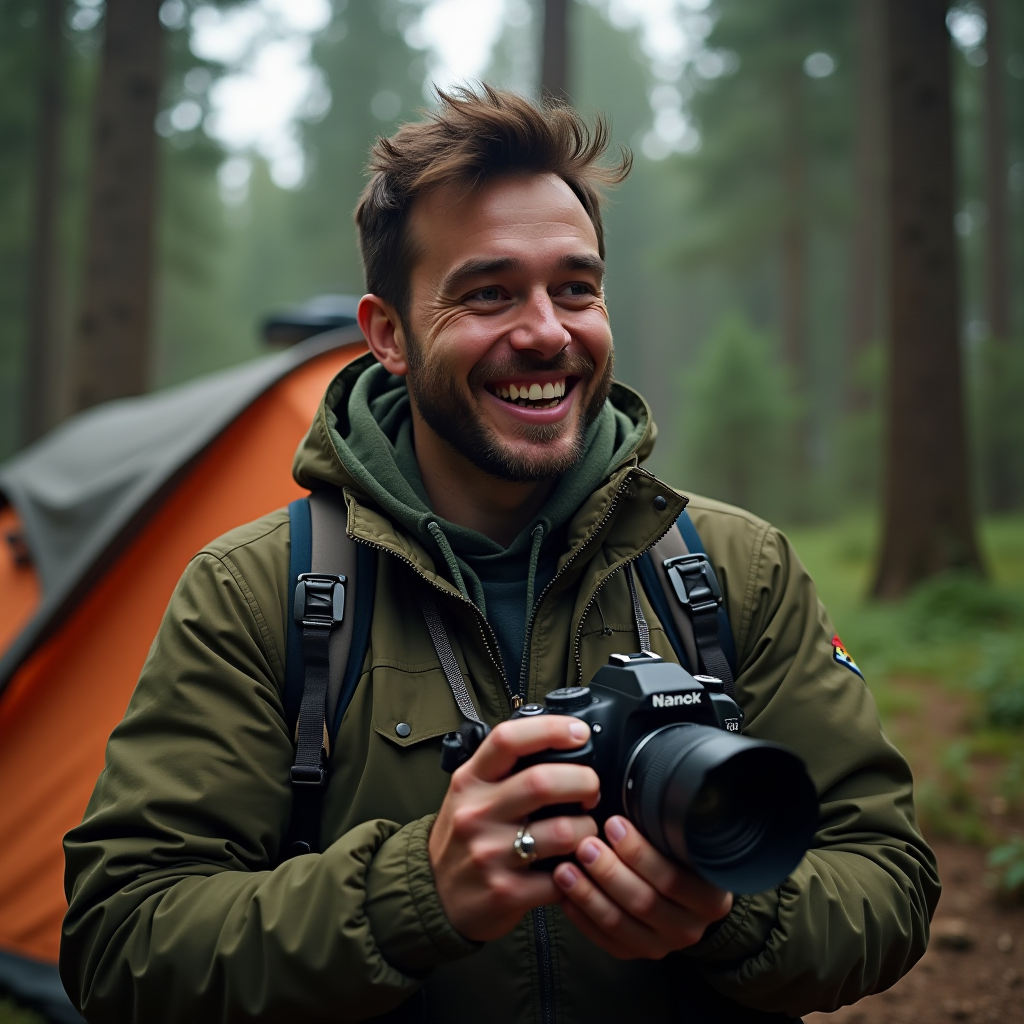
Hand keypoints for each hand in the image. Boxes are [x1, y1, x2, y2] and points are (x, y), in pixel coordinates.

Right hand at [429, 716, 599, 941]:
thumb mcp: (470, 793)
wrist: (433, 896)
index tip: (579, 732)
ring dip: (588, 829)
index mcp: (470, 781)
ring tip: (584, 831)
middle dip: (584, 781)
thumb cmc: (463, 838)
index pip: (508, 739)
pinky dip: (579, 870)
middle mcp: (477, 813)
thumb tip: (560, 746)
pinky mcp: (506, 892)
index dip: (550, 729)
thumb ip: (504, 770)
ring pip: (563, 831)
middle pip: (543, 782)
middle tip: (591, 789)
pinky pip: (562, 877)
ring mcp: (490, 854)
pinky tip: (574, 865)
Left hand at [553, 815, 732, 958]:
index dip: (639, 852)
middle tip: (585, 844)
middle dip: (609, 871)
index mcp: (709, 896)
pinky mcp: (635, 953)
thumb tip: (632, 790)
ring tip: (565, 869)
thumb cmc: (680, 855)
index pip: (673, 878)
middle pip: (643, 901)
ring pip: (619, 923)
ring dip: (588, 894)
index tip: (614, 823)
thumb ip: (666, 827)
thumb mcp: (685, 840)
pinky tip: (565, 895)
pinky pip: (605, 940)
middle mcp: (690, 926)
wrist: (686, 896)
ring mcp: (662, 944)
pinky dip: (581, 917)